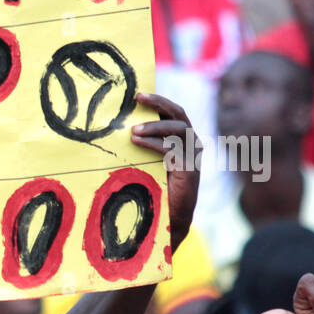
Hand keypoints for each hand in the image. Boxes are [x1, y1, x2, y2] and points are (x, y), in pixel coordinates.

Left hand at [131, 92, 198, 252]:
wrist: (169, 218)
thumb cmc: (155, 188)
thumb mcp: (148, 160)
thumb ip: (143, 143)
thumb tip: (120, 128)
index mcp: (182, 138)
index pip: (173, 112)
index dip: (158, 101)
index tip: (137, 95)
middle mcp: (191, 143)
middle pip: (178, 114)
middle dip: (159, 103)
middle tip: (138, 98)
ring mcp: (192, 155)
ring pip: (178, 129)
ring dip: (155, 126)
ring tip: (133, 131)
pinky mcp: (189, 169)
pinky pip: (173, 149)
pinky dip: (154, 143)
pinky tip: (137, 142)